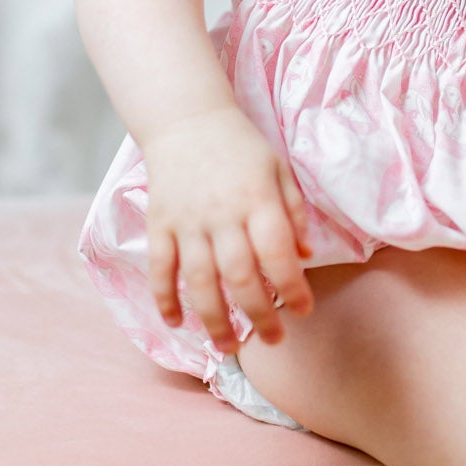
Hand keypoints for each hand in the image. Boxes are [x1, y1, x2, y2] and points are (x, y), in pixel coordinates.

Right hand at [141, 107, 314, 351]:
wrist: (185, 118)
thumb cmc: (240, 146)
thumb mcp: (278, 169)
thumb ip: (294, 212)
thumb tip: (306, 255)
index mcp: (258, 199)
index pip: (278, 253)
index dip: (292, 287)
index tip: (304, 310)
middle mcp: (222, 214)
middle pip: (240, 275)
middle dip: (258, 314)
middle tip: (272, 340)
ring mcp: (187, 221)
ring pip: (200, 280)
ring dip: (214, 318)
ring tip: (227, 347)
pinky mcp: (160, 223)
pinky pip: (160, 267)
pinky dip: (165, 298)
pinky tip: (177, 322)